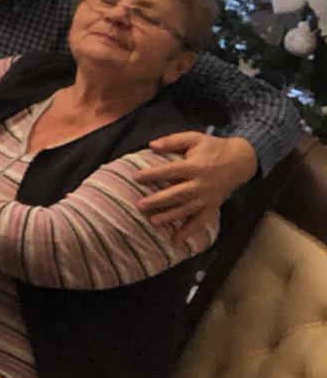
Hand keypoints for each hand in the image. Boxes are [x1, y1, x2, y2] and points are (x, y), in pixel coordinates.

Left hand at [135, 132, 256, 233]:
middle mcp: (201, 184)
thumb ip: (173, 141)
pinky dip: (189, 231)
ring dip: (170, 217)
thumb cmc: (213, 148)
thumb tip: (151, 145)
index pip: (170, 171)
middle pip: (177, 194)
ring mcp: (207, 198)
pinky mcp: (212, 206)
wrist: (241, 161)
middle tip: (140, 205)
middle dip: (158, 201)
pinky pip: (201, 221)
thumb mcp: (194, 138)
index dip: (153, 174)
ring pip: (187, 210)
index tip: (135, 177)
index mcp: (194, 166)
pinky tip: (176, 240)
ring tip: (153, 222)